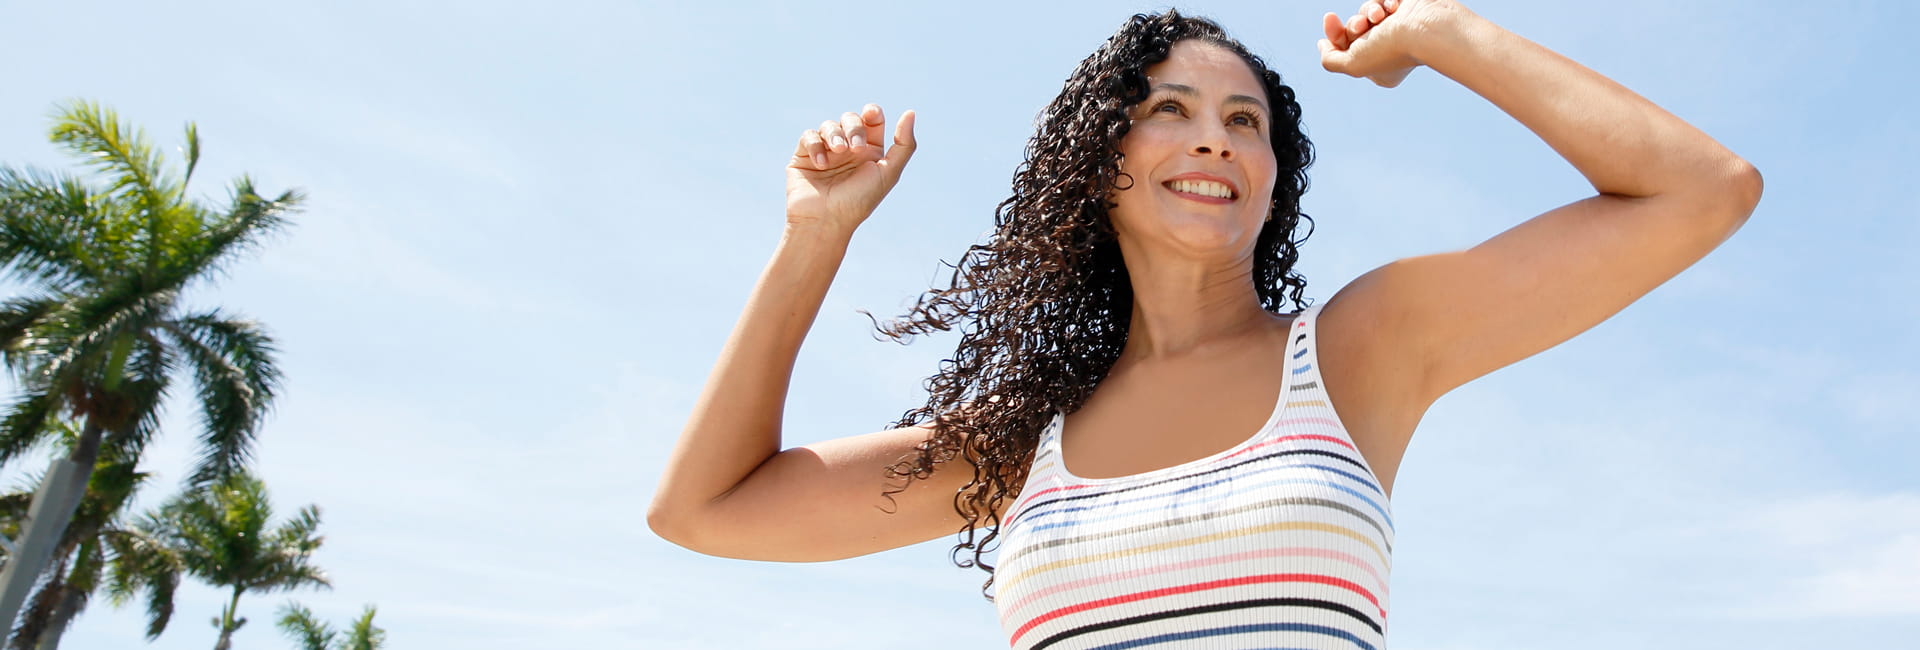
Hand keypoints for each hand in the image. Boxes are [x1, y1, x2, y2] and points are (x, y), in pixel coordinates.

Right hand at [785, 104, 916, 232]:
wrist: (826, 221)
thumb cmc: (859, 201)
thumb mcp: (888, 173)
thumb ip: (904, 145)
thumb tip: (910, 112)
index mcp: (869, 152)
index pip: (872, 120)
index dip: (872, 112)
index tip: (871, 114)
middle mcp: (848, 149)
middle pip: (851, 118)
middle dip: (854, 128)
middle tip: (856, 149)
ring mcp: (825, 151)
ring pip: (829, 125)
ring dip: (835, 135)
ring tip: (838, 152)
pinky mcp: (804, 156)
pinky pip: (809, 136)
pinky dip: (815, 145)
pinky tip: (821, 164)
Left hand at [1319, 0, 1449, 87]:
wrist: (1427, 27)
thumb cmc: (1391, 48)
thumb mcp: (1352, 64)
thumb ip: (1331, 60)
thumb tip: (1323, 45)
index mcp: (1378, 69)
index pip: (1345, 48)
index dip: (1334, 34)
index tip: (1330, 20)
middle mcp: (1388, 50)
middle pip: (1355, 29)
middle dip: (1354, 23)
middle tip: (1363, 24)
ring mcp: (1399, 28)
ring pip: (1368, 12)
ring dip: (1368, 10)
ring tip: (1379, 15)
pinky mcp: (1407, 9)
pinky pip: (1384, 0)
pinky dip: (1384, 1)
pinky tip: (1395, 6)